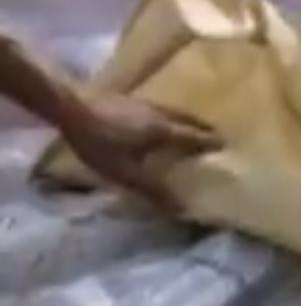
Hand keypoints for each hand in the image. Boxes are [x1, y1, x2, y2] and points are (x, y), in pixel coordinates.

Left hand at [61, 89, 219, 206]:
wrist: (70, 106)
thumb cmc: (100, 142)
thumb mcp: (125, 173)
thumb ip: (153, 189)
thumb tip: (182, 206)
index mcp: (162, 131)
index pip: (194, 136)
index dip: (210, 141)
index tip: (226, 143)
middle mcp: (158, 113)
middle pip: (187, 119)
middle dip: (203, 128)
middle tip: (215, 134)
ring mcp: (143, 103)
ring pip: (173, 111)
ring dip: (186, 120)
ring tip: (192, 127)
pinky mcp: (128, 99)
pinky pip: (158, 108)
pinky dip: (168, 116)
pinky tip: (159, 120)